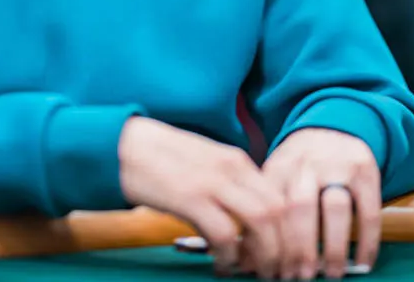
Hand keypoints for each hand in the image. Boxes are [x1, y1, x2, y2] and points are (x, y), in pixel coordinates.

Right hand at [118, 116, 283, 277]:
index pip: (282, 198)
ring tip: (251, 271)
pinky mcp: (190, 197)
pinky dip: (229, 255)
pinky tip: (221, 264)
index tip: (283, 255)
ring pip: (261, 223)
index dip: (288, 232)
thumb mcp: (205, 164)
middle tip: (273, 271)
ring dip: (261, 254)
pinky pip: (225, 234)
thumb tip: (247, 221)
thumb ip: (229, 185)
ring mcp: (212, 181)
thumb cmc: (161, 159)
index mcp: (238, 161)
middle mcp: (232, 168)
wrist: (124, 145)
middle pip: (279, 212)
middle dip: (282, 248)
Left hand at [257, 128, 381, 279]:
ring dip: (333, 247)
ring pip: (335, 208)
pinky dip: (367, 241)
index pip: (270, 208)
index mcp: (278, 168)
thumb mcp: (277, 176)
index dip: (271, 243)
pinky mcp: (365, 171)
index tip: (272, 271)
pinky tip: (363, 263)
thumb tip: (247, 261)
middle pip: (299, 208)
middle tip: (302, 276)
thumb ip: (266, 213)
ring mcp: (336, 165)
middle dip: (300, 248)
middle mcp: (304, 164)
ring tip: (332, 273)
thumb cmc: (299, 165)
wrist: (333, 125)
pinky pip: (368, 211)